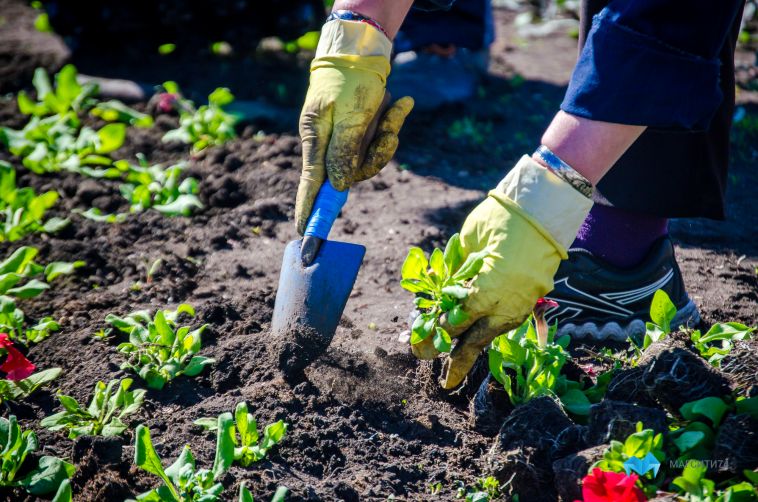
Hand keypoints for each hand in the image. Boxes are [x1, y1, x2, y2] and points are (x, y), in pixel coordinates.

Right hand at [296, 19, 413, 234]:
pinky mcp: (358, 133)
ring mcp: (343, 139)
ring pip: (370, 158)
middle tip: (390, 127)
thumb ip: (345, 152)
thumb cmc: (352, 79)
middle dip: (378, 153)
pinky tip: (401, 102)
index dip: (309, 210)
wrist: (362, 50)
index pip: (311, 183)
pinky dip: (392, 124)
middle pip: (353, 172)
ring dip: (389, 134)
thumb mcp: (351, 115)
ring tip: (397, 104)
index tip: (304, 234)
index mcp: (315, 138)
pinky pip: (378, 142)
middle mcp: (326, 143)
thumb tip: (339, 187)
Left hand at [411, 156, 592, 388]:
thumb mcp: (467, 243)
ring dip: (471, 350)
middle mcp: (505, 304)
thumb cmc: (498, 220)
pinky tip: (475, 340)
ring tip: (453, 370)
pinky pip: (505, 322)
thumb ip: (454, 271)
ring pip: (491, 335)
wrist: (543, 208)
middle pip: (473, 340)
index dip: (434, 332)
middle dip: (451, 359)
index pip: (454, 321)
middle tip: (431, 370)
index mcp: (486, 290)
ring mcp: (522, 304)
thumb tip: (439, 290)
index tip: (417, 341)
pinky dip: (488, 331)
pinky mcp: (531, 301)